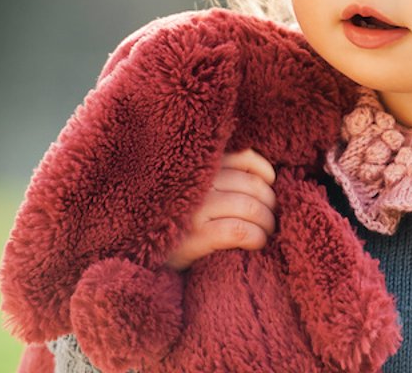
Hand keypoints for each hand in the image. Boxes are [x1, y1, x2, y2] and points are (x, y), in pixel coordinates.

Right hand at [165, 149, 276, 270]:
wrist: (141, 254)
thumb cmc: (174, 221)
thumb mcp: (190, 190)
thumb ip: (218, 176)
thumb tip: (265, 177)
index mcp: (196, 168)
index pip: (243, 158)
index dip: (264, 172)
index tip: (269, 185)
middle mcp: (195, 184)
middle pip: (252, 186)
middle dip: (269, 203)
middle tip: (270, 217)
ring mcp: (194, 210)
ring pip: (250, 208)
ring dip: (267, 223)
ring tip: (266, 232)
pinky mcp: (195, 236)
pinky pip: (239, 230)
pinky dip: (256, 237)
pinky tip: (256, 243)